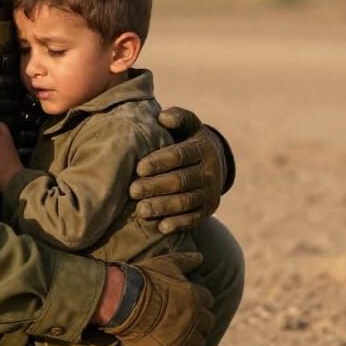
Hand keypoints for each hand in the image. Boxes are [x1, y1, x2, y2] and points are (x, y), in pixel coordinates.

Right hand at [105, 252, 214, 345]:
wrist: (124, 300)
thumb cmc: (144, 279)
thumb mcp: (166, 263)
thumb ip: (186, 260)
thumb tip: (201, 256)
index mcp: (196, 296)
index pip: (207, 300)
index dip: (197, 302)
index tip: (188, 304)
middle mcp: (196, 318)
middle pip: (206, 324)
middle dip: (197, 323)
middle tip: (184, 324)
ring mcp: (186, 338)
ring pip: (198, 345)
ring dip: (191, 344)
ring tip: (179, 343)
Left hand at [130, 107, 229, 233]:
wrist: (214, 162)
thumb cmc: (188, 140)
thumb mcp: (188, 125)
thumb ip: (178, 118)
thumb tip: (163, 117)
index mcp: (203, 147)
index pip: (180, 155)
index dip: (159, 162)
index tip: (139, 168)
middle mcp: (211, 171)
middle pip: (181, 180)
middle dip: (155, 186)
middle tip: (132, 191)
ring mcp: (211, 192)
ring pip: (186, 202)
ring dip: (163, 207)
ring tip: (140, 210)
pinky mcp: (209, 209)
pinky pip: (194, 219)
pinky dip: (178, 224)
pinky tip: (161, 227)